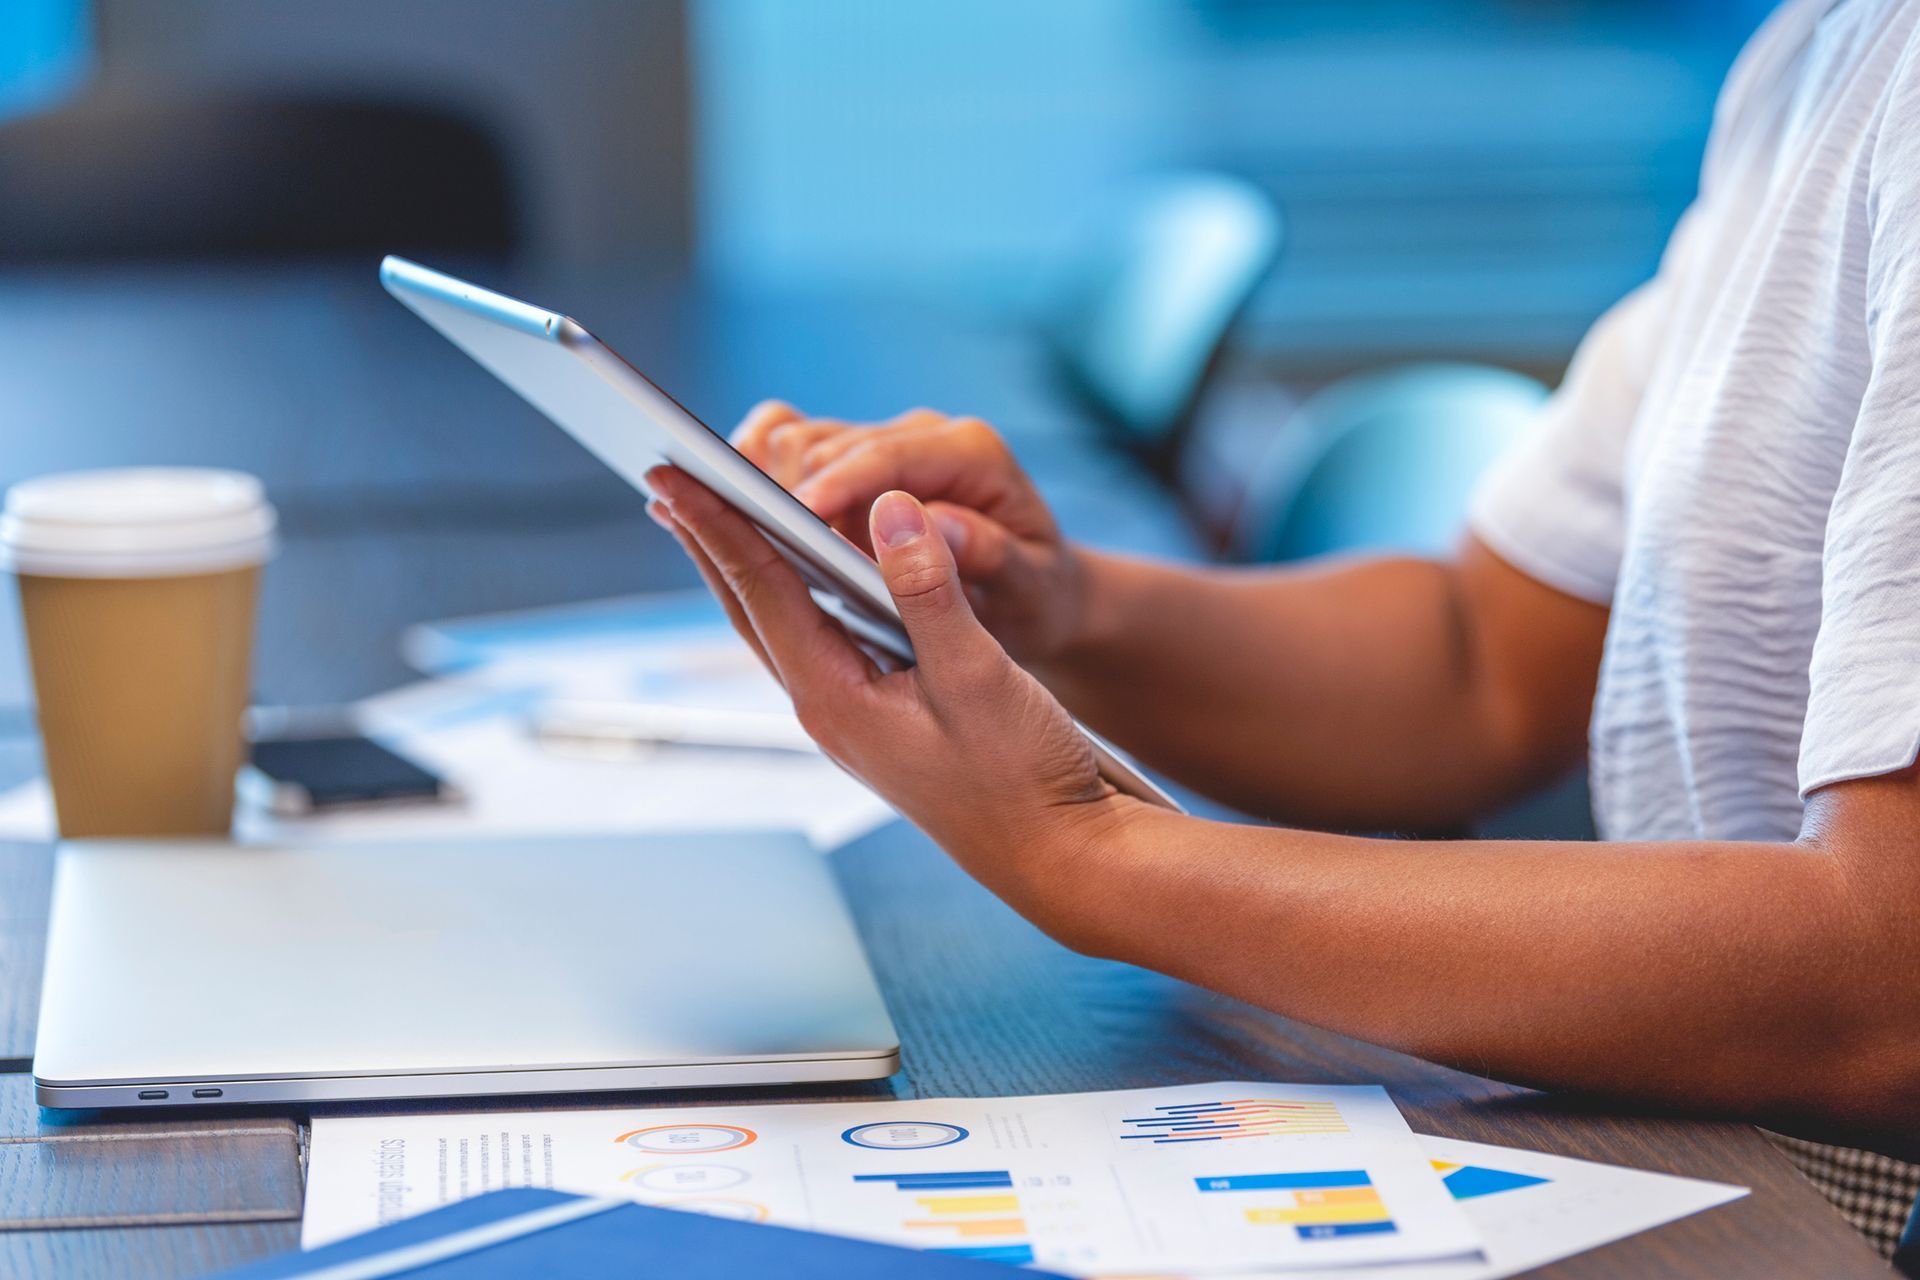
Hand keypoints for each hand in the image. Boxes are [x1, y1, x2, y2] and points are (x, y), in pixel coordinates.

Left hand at [644, 463, 1128, 916]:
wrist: (1059, 851)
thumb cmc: (1023, 777)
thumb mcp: (980, 677)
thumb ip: (930, 591)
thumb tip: (890, 509)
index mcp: (836, 698)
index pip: (761, 589)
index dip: (716, 522)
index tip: (671, 470)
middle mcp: (830, 707)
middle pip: (749, 607)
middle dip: (708, 540)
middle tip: (665, 476)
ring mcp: (852, 715)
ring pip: (779, 625)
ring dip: (743, 566)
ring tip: (709, 515)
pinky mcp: (881, 716)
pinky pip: (819, 639)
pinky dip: (796, 593)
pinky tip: (798, 573)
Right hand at [729, 401, 1087, 664]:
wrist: (1039, 592)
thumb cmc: (1038, 594)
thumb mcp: (1031, 587)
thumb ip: (986, 556)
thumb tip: (930, 525)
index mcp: (970, 454)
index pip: (889, 459)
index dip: (838, 485)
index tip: (796, 519)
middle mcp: (920, 437)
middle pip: (826, 442)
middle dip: (775, 484)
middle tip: (723, 524)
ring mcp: (882, 448)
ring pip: (795, 443)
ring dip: (751, 480)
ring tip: (697, 515)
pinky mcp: (853, 468)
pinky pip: (788, 456)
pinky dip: (748, 476)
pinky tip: (712, 508)